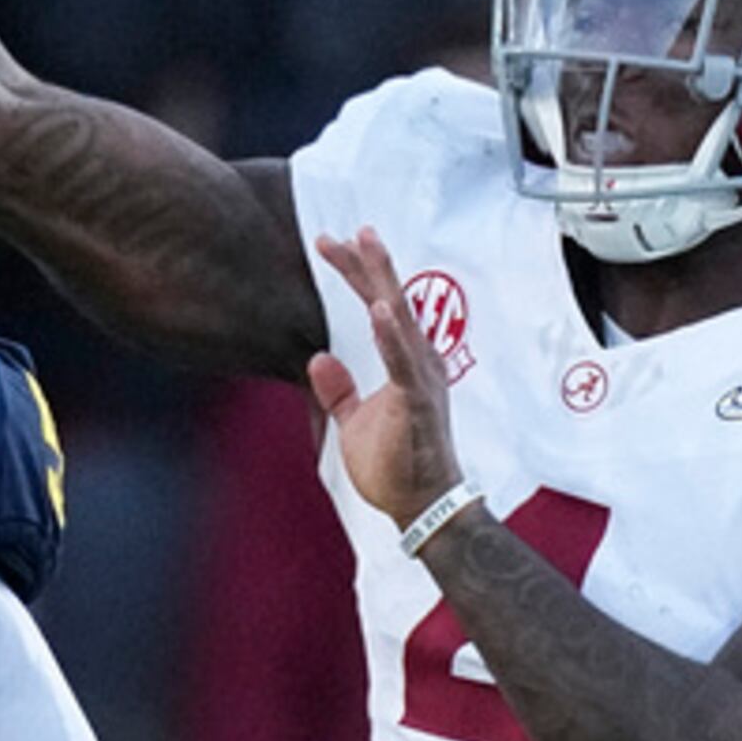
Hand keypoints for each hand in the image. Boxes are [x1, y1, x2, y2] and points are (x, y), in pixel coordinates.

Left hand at [306, 224, 464, 529]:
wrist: (422, 507)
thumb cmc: (397, 465)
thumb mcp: (355, 421)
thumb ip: (339, 390)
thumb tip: (318, 359)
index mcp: (408, 362)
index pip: (380, 306)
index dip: (356, 274)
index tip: (331, 244)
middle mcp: (421, 361)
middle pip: (391, 299)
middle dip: (364, 264)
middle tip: (338, 233)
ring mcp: (422, 378)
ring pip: (402, 317)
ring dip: (381, 279)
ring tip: (365, 243)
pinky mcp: (418, 400)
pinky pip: (404, 362)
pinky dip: (392, 334)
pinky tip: (379, 307)